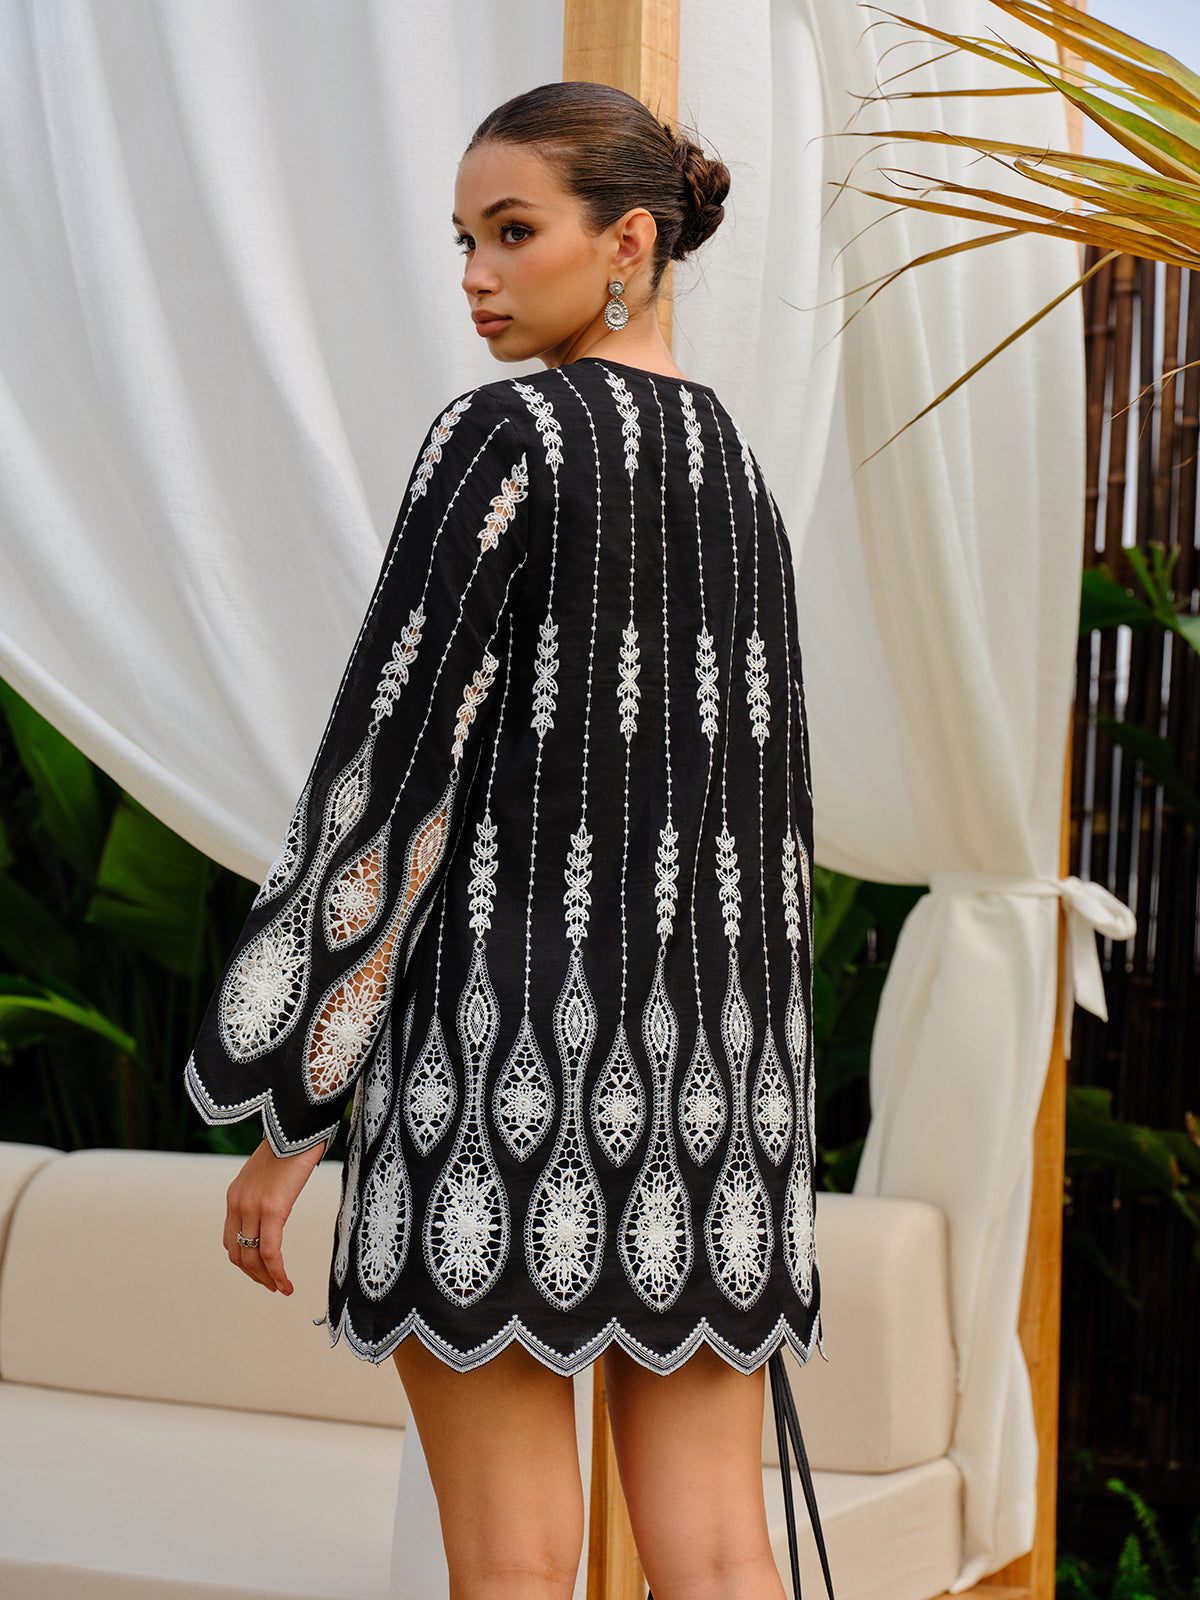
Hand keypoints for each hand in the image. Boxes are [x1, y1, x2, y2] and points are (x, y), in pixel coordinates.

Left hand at [224, 1135, 325, 1293]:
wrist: (297, 1123)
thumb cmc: (291, 1142)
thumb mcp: (271, 1171)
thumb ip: (267, 1191)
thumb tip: (280, 1203)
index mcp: (235, 1195)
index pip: (231, 1239)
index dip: (245, 1261)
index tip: (262, 1272)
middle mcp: (237, 1203)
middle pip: (238, 1253)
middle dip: (254, 1275)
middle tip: (272, 1286)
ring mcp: (252, 1207)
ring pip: (252, 1258)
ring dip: (265, 1279)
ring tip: (281, 1289)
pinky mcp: (272, 1209)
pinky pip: (271, 1251)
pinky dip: (277, 1273)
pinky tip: (287, 1284)